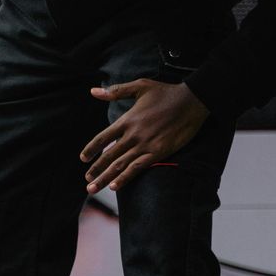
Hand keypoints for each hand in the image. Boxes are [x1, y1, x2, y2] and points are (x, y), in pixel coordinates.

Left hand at [80, 79, 209, 192]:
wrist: (191, 101)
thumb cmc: (166, 92)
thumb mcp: (140, 86)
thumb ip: (116, 91)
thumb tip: (92, 92)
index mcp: (127, 120)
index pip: (103, 138)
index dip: (91, 149)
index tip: (83, 159)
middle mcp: (133, 134)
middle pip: (109, 155)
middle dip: (96, 170)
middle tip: (87, 180)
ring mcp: (145, 145)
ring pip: (120, 165)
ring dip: (105, 178)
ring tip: (93, 188)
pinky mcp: (158, 152)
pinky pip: (137, 168)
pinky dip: (125, 178)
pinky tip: (115, 187)